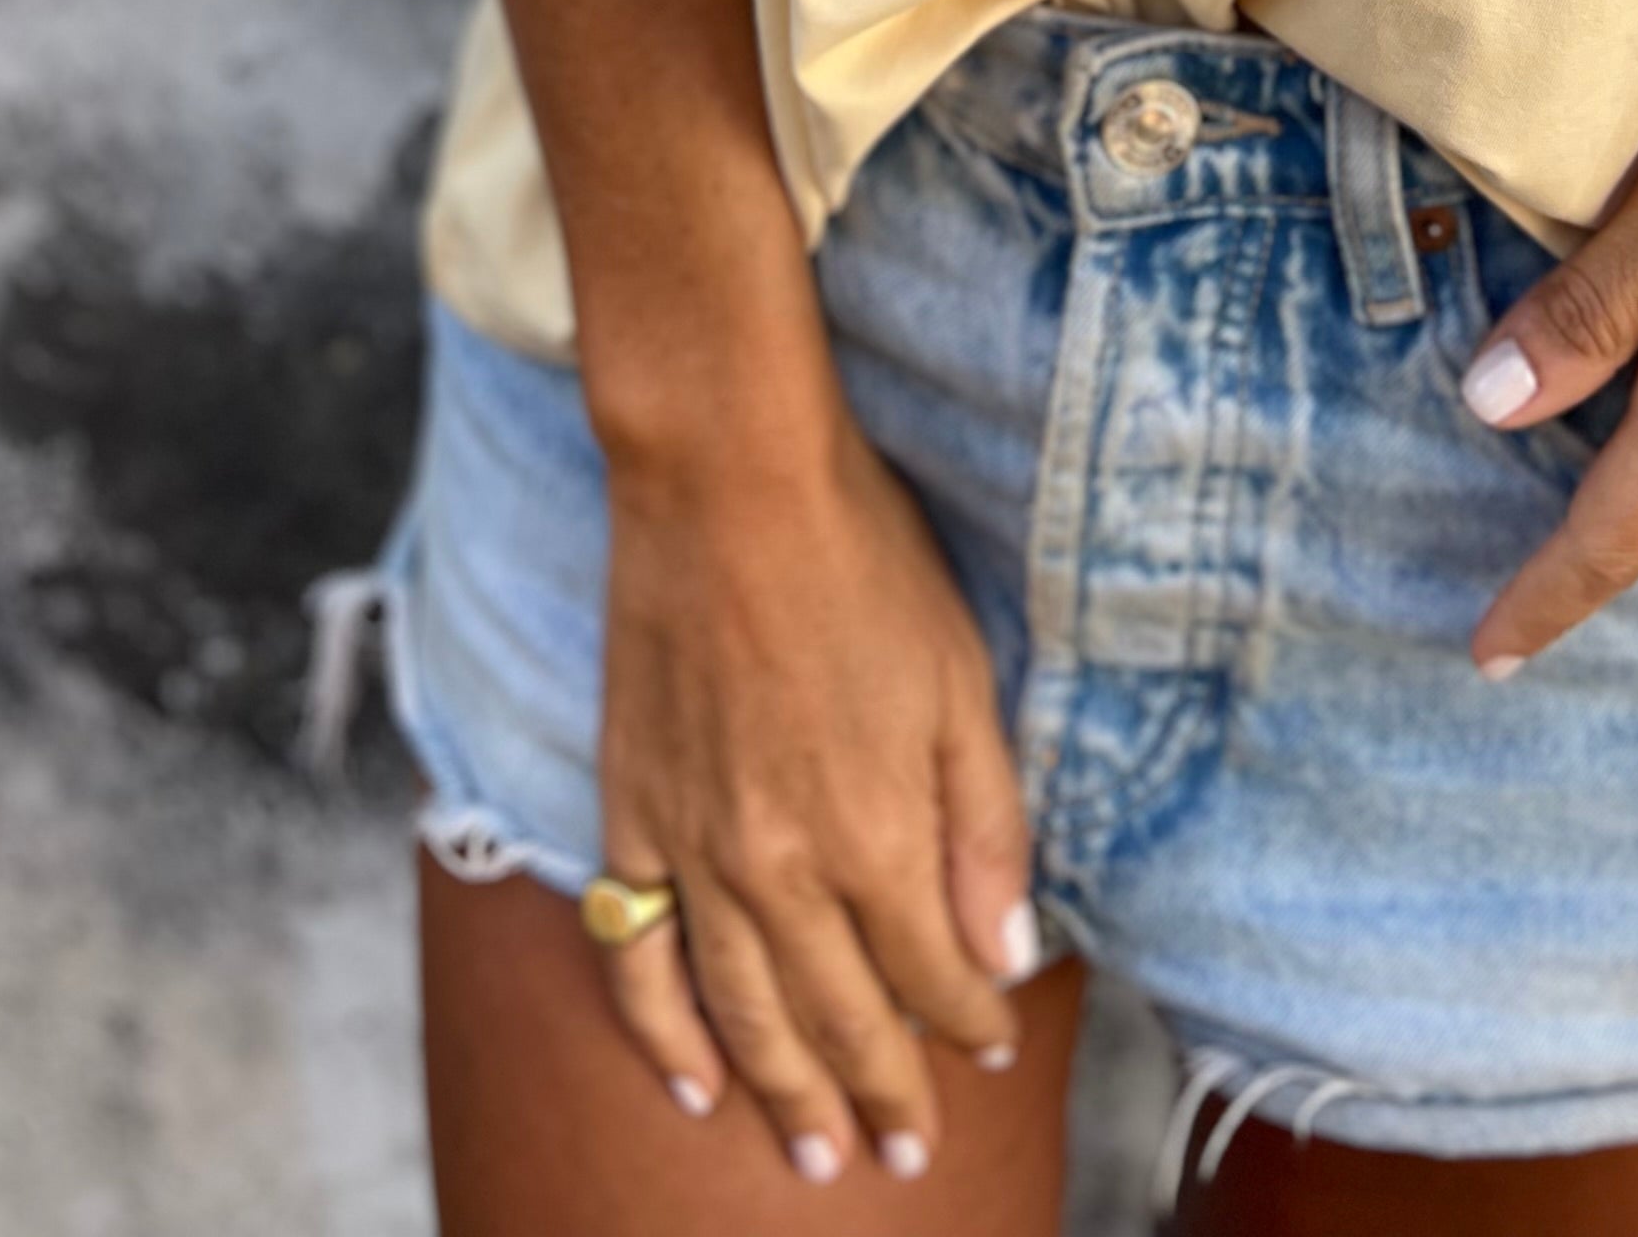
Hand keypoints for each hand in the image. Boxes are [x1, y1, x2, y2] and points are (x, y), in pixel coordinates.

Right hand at [586, 383, 1037, 1182]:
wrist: (725, 479)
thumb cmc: (861, 562)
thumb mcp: (961, 682)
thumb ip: (984, 829)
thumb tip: (1006, 955)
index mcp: (876, 835)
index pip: (935, 979)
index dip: (970, 1026)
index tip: (990, 1051)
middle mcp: (782, 867)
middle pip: (842, 1019)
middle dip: (885, 1096)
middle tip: (904, 1155)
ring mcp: (696, 849)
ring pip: (745, 1015)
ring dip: (786, 1096)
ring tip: (818, 1158)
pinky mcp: (631, 816)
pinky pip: (640, 958)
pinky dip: (664, 1037)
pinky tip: (695, 1086)